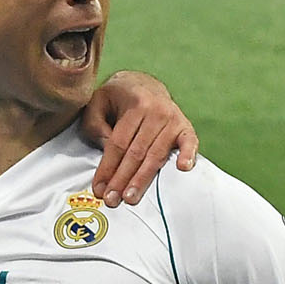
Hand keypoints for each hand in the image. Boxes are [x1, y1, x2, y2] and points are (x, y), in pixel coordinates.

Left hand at [78, 70, 197, 205]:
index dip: (108, 167)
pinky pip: (189, 143)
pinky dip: (188, 155)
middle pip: (136, 152)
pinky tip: (183, 168)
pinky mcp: (185, 127)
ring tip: (132, 197)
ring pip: (156, 155)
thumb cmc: (118, 98)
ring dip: (143, 179)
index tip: (99, 188)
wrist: (144, 83)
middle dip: (123, 179)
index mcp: (135, 104)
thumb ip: (95, 124)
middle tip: (113, 200)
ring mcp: (173, 119)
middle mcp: (156, 111)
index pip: (118, 143)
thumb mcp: (97, 102)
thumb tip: (105, 149)